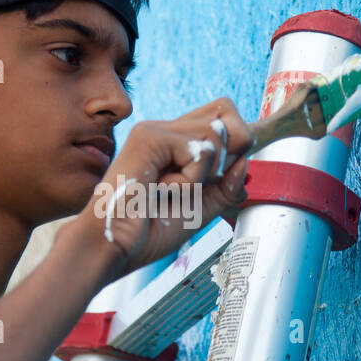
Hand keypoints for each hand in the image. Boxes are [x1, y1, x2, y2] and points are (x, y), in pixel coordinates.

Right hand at [66, 96, 252, 278]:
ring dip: (204, 175)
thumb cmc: (146, 234)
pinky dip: (191, 180)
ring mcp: (155, 130)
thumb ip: (225, 188)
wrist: (114, 248)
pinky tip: (163, 190)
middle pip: (226, 113)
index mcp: (174, 143)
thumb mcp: (199, 210)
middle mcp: (165, 130)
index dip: (235, 143)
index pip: (222, 117)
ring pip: (217, 133)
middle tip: (196, 186)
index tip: (221, 176)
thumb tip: (245, 163)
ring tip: (172, 191)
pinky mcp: (149, 137)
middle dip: (228, 154)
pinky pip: (200, 150)